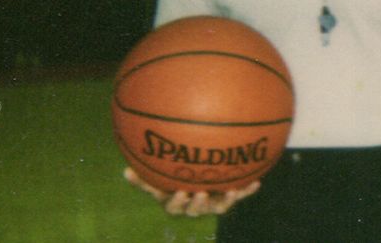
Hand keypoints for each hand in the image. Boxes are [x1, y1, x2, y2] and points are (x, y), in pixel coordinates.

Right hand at [123, 167, 260, 216]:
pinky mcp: (228, 196)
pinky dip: (247, 191)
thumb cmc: (172, 180)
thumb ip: (142, 178)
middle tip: (201, 193)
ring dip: (226, 200)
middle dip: (199, 203)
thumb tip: (124, 171)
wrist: (198, 179)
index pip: (175, 207)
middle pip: (197, 209)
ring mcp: (213, 201)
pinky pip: (239, 195)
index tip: (180, 192)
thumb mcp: (157, 180)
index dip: (178, 202)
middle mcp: (196, 205)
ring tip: (232, 191)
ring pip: (219, 206)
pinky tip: (256, 183)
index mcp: (178, 202)